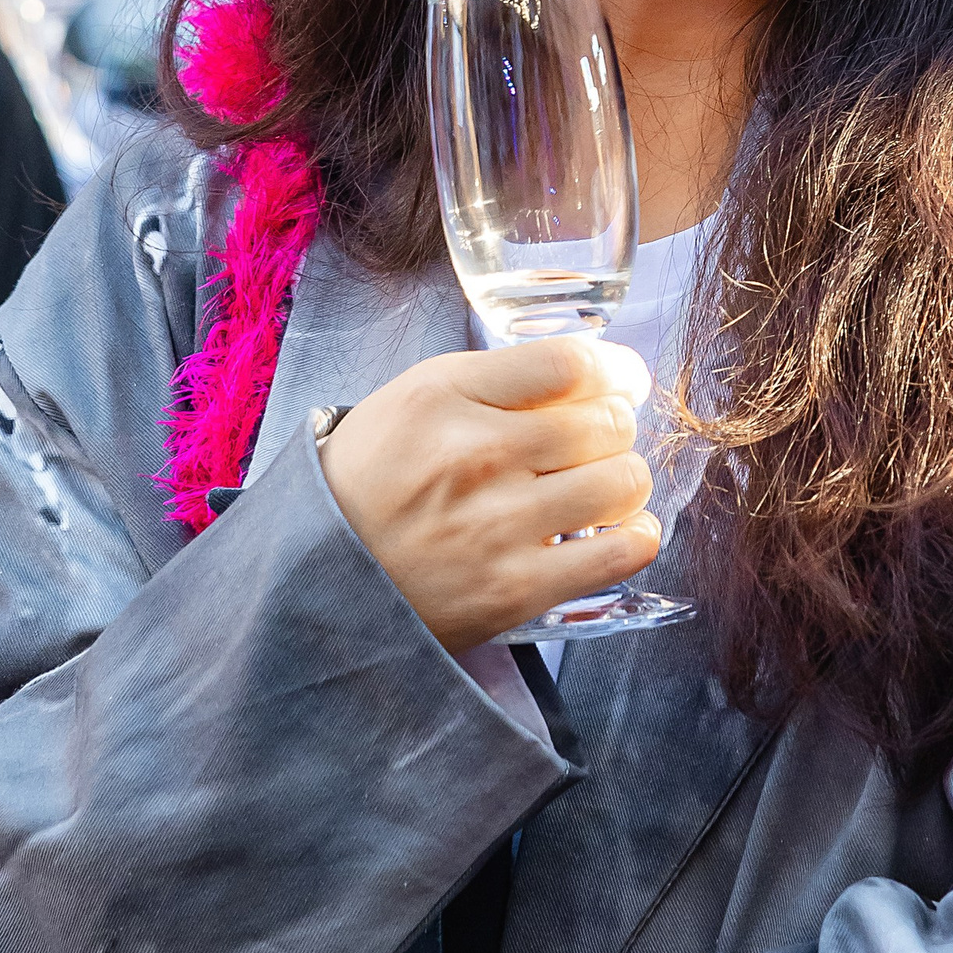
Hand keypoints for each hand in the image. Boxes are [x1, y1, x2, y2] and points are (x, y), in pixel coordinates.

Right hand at [316, 337, 658, 655]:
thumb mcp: (413, 402)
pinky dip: (635, 536)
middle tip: (596, 443)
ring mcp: (498, 525)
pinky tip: (618, 530)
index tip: (620, 383)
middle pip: (607, 421)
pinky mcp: (517, 589)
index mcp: (444, 397)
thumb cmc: (373, 483)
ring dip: (624, 481)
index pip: (570, 363)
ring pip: (623, 480)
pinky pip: (623, 551)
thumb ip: (496, 380)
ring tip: (600, 488)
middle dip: (615, 428)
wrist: (317, 581)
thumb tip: (595, 373)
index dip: (615, 371)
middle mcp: (475, 455)